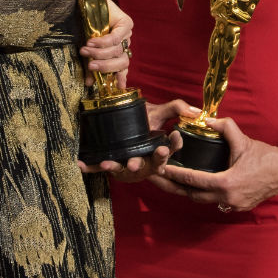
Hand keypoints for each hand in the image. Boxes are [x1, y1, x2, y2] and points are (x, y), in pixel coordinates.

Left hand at [76, 100, 191, 181]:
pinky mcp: (110, 162)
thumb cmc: (146, 122)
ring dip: (114, 167)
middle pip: (142, 166)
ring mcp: (125, 163)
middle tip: (134, 163)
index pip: (166, 153)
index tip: (166, 144)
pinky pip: (97, 167)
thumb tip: (196, 111)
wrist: (126, 122)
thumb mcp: (161, 112)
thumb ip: (177, 108)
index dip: (168, 149)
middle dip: (138, 164)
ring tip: (107, 163)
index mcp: (157, 152)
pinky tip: (80, 164)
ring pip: (120, 168)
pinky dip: (89, 167)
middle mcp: (143, 161)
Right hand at [80, 0, 132, 84]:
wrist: (86, 3)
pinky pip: (116, 38)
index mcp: (119, 52)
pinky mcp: (126, 23)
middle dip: (105, 66)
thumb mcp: (88, 49)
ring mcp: (127, 33)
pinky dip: (103, 42)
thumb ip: (91, 64)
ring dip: (100, 53)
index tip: (117, 86)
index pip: (123, 68)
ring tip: (85, 50)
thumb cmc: (85, 26)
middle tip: (91, 66)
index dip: (121, 77)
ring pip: (118, 51)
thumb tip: (89, 84)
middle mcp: (125, 44)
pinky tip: (91, 41)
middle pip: (122, 62)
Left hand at [152, 116, 277, 212]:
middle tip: (160, 177)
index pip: (193, 180)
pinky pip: (215, 202)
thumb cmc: (265, 155)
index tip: (160, 169)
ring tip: (174, 181)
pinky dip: (204, 195)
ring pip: (203, 201)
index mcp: (226, 182)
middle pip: (193, 195)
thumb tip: (208, 119)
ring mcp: (234, 204)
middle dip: (175, 186)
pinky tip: (196, 186)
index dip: (174, 174)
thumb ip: (224, 126)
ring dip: (189, 192)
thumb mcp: (243, 139)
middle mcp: (228, 197)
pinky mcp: (239, 206)